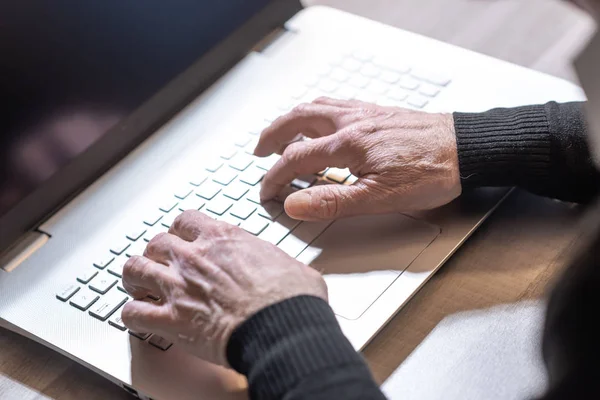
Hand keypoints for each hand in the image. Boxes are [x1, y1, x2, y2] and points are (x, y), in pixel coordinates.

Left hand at [120, 210, 326, 366]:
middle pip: (157, 242)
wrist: (283, 325)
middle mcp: (195, 258)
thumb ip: (270, 259)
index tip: (182, 237)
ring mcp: (179, 287)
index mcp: (223, 239)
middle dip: (156, 252)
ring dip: (135, 276)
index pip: (186, 220)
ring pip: (135, 269)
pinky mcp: (171, 320)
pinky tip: (139, 317)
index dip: (180, 230)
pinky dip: (132, 314)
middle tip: (160, 262)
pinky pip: (133, 313)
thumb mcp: (287, 262)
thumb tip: (278, 266)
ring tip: (137, 284)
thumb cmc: (290, 297)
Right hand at [254, 97, 460, 220]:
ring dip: (291, 120)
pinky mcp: (377, 112)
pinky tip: (322, 120)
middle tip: (259, 151)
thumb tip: (296, 205)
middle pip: (297, 120)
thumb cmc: (431, 172)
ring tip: (282, 134)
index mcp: (348, 144)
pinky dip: (316, 112)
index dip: (274, 177)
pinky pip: (336, 104)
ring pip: (315, 107)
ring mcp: (364, 113)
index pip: (295, 158)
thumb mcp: (380, 197)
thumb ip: (334, 201)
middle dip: (272, 135)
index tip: (266, 191)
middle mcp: (351, 122)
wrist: (466, 148)